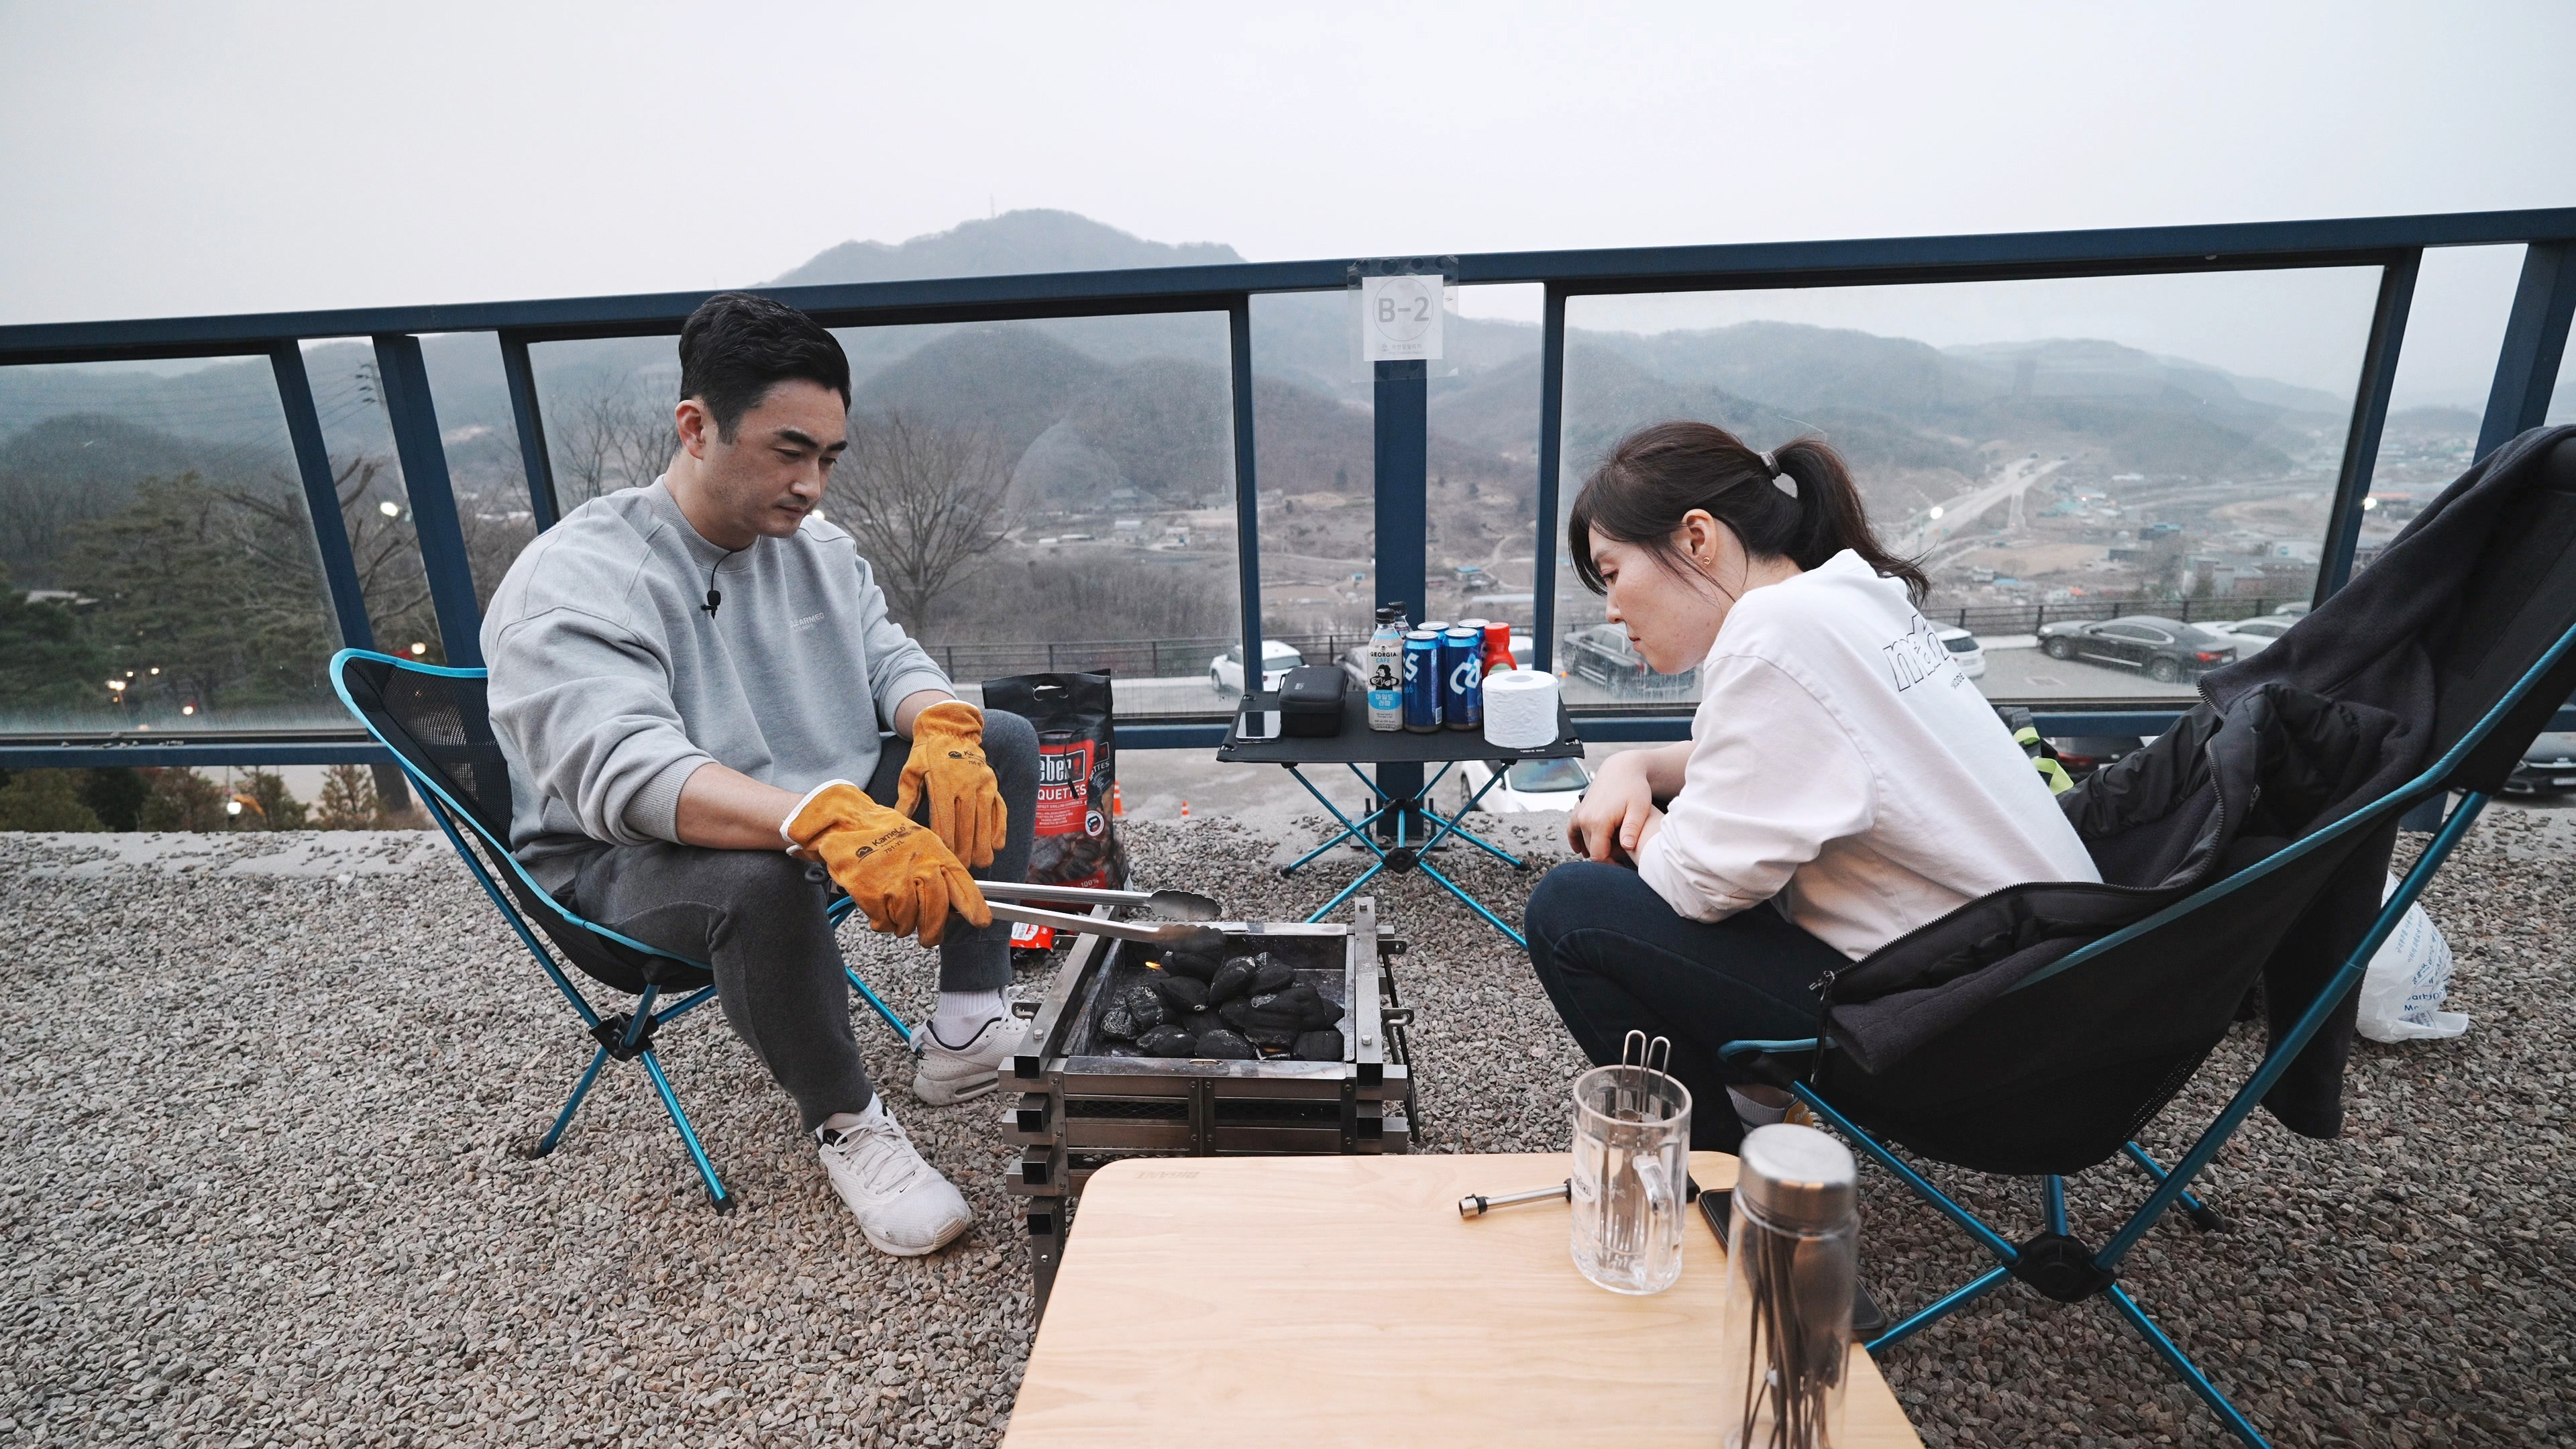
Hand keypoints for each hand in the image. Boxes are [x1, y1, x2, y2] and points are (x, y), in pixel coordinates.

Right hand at [782, 781, 989, 946]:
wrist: (847, 824)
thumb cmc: (884, 834)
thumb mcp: (922, 843)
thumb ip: (940, 870)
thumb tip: (956, 904)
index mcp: (935, 854)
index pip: (962, 885)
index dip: (974, 907)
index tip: (981, 921)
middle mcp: (919, 868)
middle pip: (936, 914)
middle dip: (933, 931)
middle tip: (929, 937)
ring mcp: (896, 883)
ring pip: (909, 922)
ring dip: (901, 923)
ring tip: (893, 906)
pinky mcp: (873, 894)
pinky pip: (884, 923)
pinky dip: (881, 920)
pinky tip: (877, 904)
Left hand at [894, 701, 1007, 867]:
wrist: (951, 728)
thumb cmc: (927, 752)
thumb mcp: (911, 769)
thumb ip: (906, 796)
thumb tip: (898, 820)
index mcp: (943, 781)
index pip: (945, 818)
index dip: (947, 841)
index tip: (946, 856)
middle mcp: (966, 783)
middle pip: (967, 824)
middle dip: (965, 849)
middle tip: (962, 867)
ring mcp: (983, 783)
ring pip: (985, 819)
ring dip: (983, 844)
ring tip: (981, 863)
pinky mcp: (992, 783)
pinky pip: (999, 808)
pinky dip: (1000, 827)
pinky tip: (996, 845)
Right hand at [1567, 754, 1658, 865]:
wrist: (1623, 768)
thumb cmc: (1635, 788)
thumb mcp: (1639, 808)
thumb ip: (1632, 828)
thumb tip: (1626, 847)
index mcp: (1598, 822)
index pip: (1599, 856)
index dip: (1610, 865)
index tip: (1623, 866)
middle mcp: (1584, 819)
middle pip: (1592, 850)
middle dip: (1606, 855)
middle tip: (1624, 854)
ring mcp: (1579, 814)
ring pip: (1584, 841)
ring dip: (1595, 847)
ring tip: (1613, 847)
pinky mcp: (1578, 809)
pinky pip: (1572, 830)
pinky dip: (1575, 840)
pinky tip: (1580, 849)